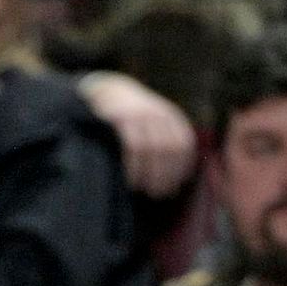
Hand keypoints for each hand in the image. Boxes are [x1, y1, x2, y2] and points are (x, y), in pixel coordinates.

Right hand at [79, 71, 197, 198]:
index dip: (180, 167)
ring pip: (151, 148)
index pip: (183, 144)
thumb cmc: (128, 116)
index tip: (175, 186)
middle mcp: (157, 113)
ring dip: (148, 173)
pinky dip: (132, 165)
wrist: (103, 91)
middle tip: (158, 194)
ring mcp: (139, 114)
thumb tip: (179, 177)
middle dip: (165, 174)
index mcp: (169, 116)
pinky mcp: (122, 117)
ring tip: (142, 188)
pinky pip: (132, 146)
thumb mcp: (151, 122)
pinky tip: (129, 178)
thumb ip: (164, 141)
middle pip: (168, 148)